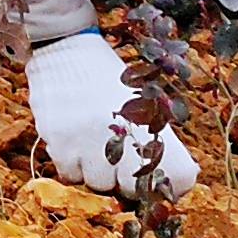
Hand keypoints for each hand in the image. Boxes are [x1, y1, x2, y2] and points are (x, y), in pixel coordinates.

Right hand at [29, 30, 199, 198]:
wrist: (65, 48)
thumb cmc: (106, 78)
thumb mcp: (142, 101)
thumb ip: (157, 139)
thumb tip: (173, 184)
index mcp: (153, 123)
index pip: (177, 176)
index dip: (167, 183)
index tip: (157, 180)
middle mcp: (124, 135)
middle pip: (132, 189)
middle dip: (127, 180)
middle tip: (118, 160)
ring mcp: (89, 140)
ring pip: (98, 184)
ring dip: (97, 173)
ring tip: (92, 148)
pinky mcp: (59, 140)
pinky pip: (69, 174)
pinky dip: (72, 165)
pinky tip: (73, 143)